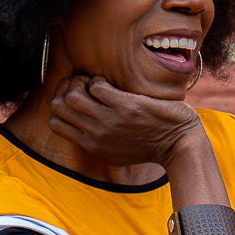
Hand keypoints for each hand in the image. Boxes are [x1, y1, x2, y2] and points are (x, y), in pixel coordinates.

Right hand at [47, 75, 203, 168]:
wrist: (180, 144)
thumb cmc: (151, 147)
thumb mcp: (117, 154)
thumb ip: (98, 144)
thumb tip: (80, 128)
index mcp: (92, 146)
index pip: (54, 123)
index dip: (58, 105)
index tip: (73, 96)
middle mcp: (97, 135)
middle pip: (58, 106)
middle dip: (65, 89)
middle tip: (81, 84)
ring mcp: (110, 120)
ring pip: (72, 95)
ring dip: (79, 82)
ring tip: (93, 82)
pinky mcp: (126, 106)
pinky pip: (97, 86)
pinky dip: (99, 80)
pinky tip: (110, 83)